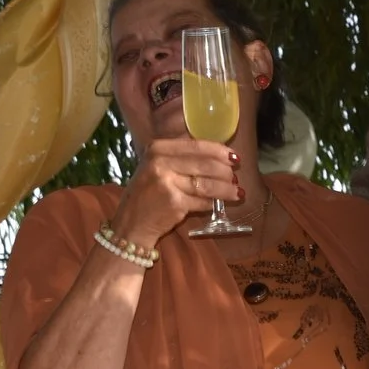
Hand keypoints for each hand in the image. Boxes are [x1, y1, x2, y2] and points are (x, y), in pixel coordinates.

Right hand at [113, 138, 244, 248]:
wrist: (131, 223)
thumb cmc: (147, 194)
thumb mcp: (156, 167)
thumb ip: (180, 158)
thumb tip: (218, 155)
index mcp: (157, 148)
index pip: (196, 145)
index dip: (219, 151)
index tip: (234, 156)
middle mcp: (160, 162)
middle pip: (204, 164)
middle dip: (225, 171)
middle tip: (235, 177)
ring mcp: (167, 183)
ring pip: (206, 184)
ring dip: (225, 189)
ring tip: (237, 192)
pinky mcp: (174, 203)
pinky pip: (202, 201)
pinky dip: (212, 203)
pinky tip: (217, 204)